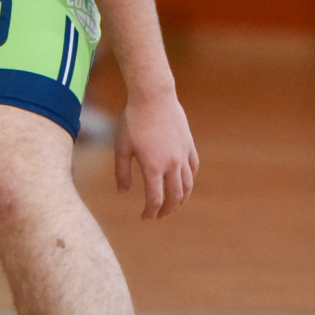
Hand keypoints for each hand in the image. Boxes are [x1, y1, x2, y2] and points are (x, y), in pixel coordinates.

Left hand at [114, 91, 197, 219]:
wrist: (153, 97)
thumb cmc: (133, 121)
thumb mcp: (121, 146)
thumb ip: (122, 171)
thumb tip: (123, 192)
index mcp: (153, 167)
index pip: (155, 199)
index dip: (150, 212)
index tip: (145, 217)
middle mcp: (171, 164)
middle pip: (175, 197)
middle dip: (167, 210)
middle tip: (159, 215)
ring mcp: (183, 155)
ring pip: (188, 185)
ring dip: (182, 199)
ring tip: (174, 204)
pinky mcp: (189, 145)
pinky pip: (193, 168)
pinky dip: (189, 180)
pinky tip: (184, 182)